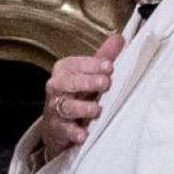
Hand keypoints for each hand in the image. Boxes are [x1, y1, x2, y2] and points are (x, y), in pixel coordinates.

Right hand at [41, 33, 124, 159]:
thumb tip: (119, 38)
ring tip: (97, 110)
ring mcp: (55, 108)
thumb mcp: (89, 74)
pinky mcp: (57, 129)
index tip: (109, 66)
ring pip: (67, 106)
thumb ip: (103, 57)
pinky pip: (65, 130)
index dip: (93, 65)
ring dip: (83, 108)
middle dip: (87, 82)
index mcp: (64, 70)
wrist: (58, 124)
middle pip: (69, 83)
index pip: (76, 64)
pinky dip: (74, 133)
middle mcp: (56, 87)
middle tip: (105, 83)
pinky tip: (83, 134)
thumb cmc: (77, 94)